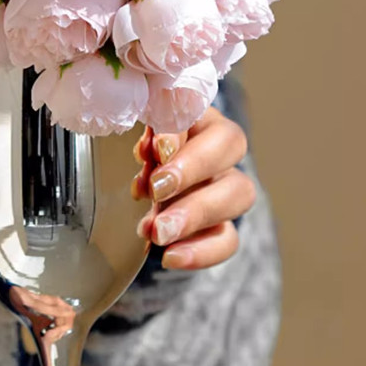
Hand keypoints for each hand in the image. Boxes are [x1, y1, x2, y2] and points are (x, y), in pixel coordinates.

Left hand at [132, 107, 255, 269]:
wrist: (128, 193)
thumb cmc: (126, 153)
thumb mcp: (125, 137)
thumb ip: (141, 136)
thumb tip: (152, 146)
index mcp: (190, 110)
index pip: (197, 107)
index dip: (179, 129)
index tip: (154, 149)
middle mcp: (216, 143)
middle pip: (230, 144)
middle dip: (192, 170)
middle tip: (156, 192)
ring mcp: (225, 184)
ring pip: (239, 192)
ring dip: (196, 213)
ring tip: (157, 232)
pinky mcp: (221, 224)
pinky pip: (228, 238)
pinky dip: (202, 251)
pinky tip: (170, 257)